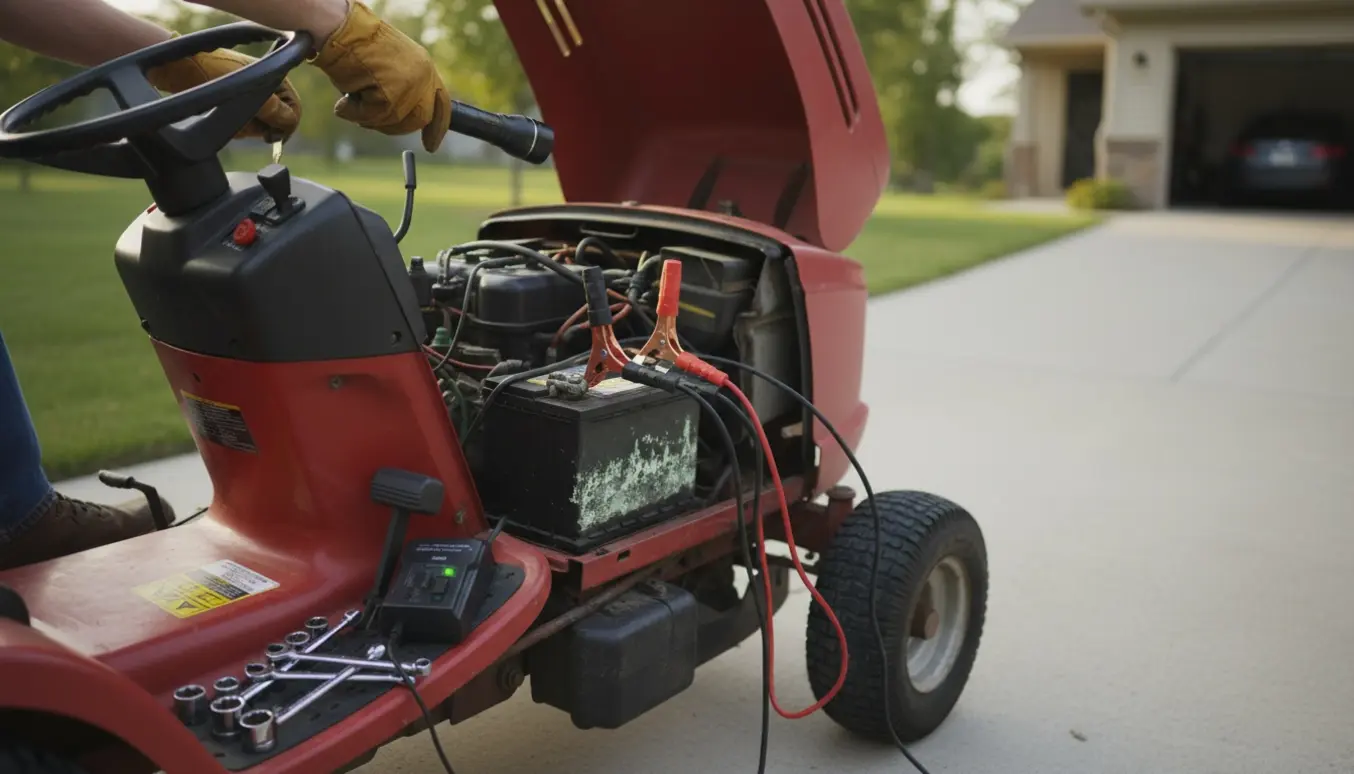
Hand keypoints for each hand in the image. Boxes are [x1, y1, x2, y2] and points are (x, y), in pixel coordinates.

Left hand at [147, 47, 300, 141]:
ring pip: (262, 126)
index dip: (285, 126)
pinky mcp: (237, 104)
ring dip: (248, 129)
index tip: (270, 137)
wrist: (176, 68)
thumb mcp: (248, 92)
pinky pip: (247, 126)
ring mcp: (252, 95)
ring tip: (231, 121)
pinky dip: (238, 129)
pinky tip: (226, 122)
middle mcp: (268, 86)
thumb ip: (275, 110)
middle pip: (279, 121)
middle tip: (246, 125)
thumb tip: (290, 124)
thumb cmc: (211, 72)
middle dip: (262, 128)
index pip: (295, 111)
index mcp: (276, 77)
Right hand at [309, 1, 450, 152]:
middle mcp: (423, 74)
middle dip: (395, 126)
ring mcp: (410, 83)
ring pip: (396, 121)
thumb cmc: (354, 46)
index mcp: (425, 66)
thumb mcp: (390, 66)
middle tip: (370, 119)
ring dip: (370, 118)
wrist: (338, 29)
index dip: (437, 128)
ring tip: (352, 100)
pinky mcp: (392, 92)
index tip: (431, 146)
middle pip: (419, 119)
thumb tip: (401, 117)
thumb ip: (404, 89)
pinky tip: (345, 100)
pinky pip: (375, 117)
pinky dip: (355, 113)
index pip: (441, 104)